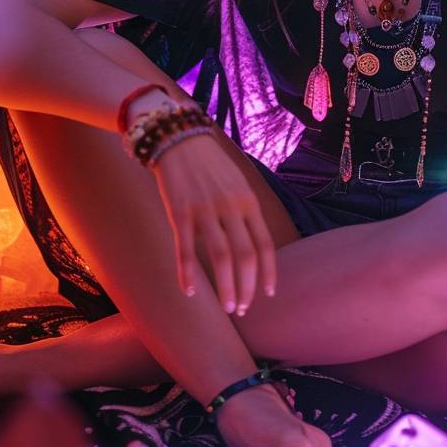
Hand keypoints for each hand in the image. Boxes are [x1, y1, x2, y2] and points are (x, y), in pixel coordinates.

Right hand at [150, 132, 277, 313]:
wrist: (179, 138)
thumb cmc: (210, 165)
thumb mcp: (238, 184)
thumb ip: (246, 213)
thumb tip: (254, 246)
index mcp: (248, 201)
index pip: (264, 244)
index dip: (267, 273)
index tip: (267, 294)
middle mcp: (231, 207)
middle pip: (245, 256)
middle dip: (246, 287)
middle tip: (242, 308)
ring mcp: (205, 210)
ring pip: (220, 258)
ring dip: (226, 287)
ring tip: (228, 307)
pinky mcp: (179, 213)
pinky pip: (185, 250)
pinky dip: (188, 275)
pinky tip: (190, 292)